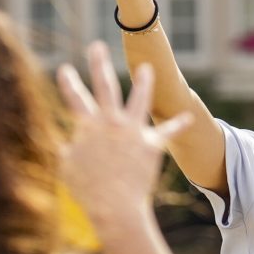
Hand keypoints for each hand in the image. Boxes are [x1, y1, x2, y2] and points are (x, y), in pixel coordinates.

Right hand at [56, 43, 190, 235]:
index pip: (75, 98)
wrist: (115, 207)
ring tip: (147, 68)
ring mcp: (133, 131)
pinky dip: (177, 125)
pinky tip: (188, 117)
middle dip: (99, 63)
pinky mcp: (151, 144)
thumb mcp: (68, 167)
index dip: (69, 83)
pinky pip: (167, 132)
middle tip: (97, 46)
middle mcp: (111, 122)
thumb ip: (69, 150)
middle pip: (105, 86)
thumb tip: (68, 144)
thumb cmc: (87, 191)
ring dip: (144, 82)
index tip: (65, 69)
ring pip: (140, 99)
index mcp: (88, 125)